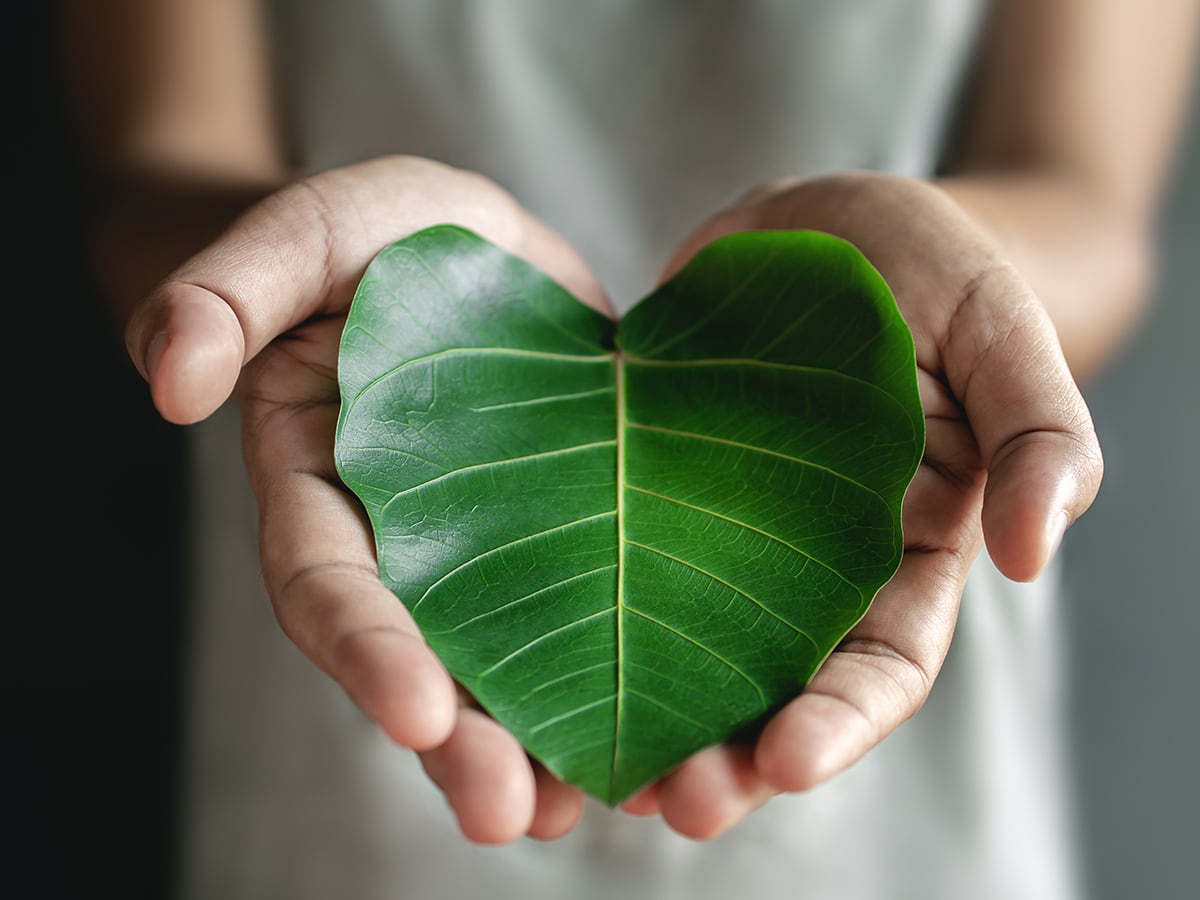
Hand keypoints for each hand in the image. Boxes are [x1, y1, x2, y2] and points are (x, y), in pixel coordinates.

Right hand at [125, 155, 609, 843]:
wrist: (466, 243)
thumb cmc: (376, 233)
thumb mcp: (310, 229)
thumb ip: (230, 289)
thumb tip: (166, 381)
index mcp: (321, 480)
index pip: (327, 580)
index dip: (365, 647)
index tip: (417, 712)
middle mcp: (400, 536)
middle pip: (415, 656)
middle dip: (457, 741)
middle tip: (509, 813)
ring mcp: (485, 543)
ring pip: (497, 663)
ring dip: (533, 746)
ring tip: (579, 809)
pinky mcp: (565, 532)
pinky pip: (579, 616)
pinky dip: (604, 681)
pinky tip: (649, 743)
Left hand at [618, 171, 1103, 837]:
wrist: (821, 218)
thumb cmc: (930, 268)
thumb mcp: (1000, 328)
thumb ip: (1038, 432)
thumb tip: (1039, 556)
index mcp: (904, 547)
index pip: (882, 663)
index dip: (841, 720)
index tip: (785, 763)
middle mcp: (808, 561)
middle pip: (773, 685)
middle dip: (731, 755)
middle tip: (673, 801)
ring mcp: (721, 528)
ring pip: (686, 646)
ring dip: (649, 714)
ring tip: (600, 773)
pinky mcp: (648, 484)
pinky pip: (611, 556)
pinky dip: (583, 612)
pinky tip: (534, 660)